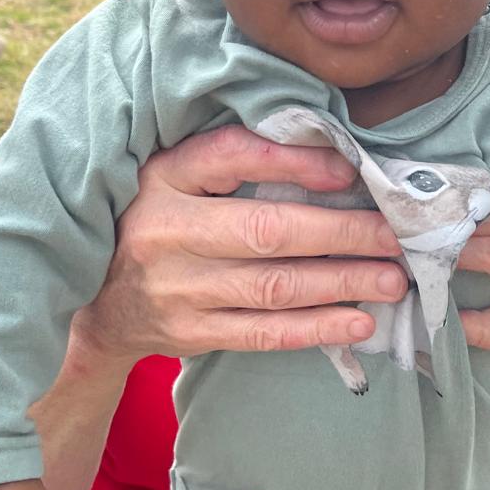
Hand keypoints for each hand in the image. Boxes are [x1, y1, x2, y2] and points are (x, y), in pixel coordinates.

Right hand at [68, 124, 409, 366]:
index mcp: (162, 177)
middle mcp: (165, 231)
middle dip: (342, 232)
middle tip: (397, 235)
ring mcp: (176, 289)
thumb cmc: (153, 220)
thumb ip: (232, 159)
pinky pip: (262, 332)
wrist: (92, 301)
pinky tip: (360, 321)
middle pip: (266, 229)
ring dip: (342, 282)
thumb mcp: (172, 175)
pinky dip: (316, 328)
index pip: (232, 157)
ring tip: (393, 278)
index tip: (350, 169)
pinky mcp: (188, 334)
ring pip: (273, 286)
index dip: (294, 161)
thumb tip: (332, 155)